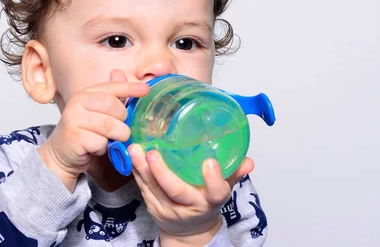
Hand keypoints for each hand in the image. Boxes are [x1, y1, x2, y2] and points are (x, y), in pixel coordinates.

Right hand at [38, 69, 148, 191]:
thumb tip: (126, 77)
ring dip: (117, 136)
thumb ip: (114, 98)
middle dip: (123, 119)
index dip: (130, 87)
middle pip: (113, 105)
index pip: (112, 87)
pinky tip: (96, 148)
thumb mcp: (99, 113)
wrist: (61, 154)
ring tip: (110, 139)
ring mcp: (75, 119)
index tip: (147, 90)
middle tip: (119, 128)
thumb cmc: (84, 132)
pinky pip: (101, 142)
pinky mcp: (75, 137)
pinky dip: (103, 147)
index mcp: (86, 93)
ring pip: (110, 125)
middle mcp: (78, 102)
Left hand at [129, 144, 253, 245]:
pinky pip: (143, 187)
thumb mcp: (223, 190)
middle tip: (153, 153)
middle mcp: (189, 207)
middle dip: (163, 172)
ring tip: (135, 149)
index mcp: (210, 201)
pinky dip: (136, 171)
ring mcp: (168, 208)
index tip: (210, 162)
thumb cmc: (205, 203)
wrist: (188, 231)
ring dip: (142, 168)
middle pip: (176, 190)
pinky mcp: (152, 206)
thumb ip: (233, 173)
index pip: (216, 193)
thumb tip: (248, 161)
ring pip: (153, 188)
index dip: (214, 179)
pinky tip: (131, 155)